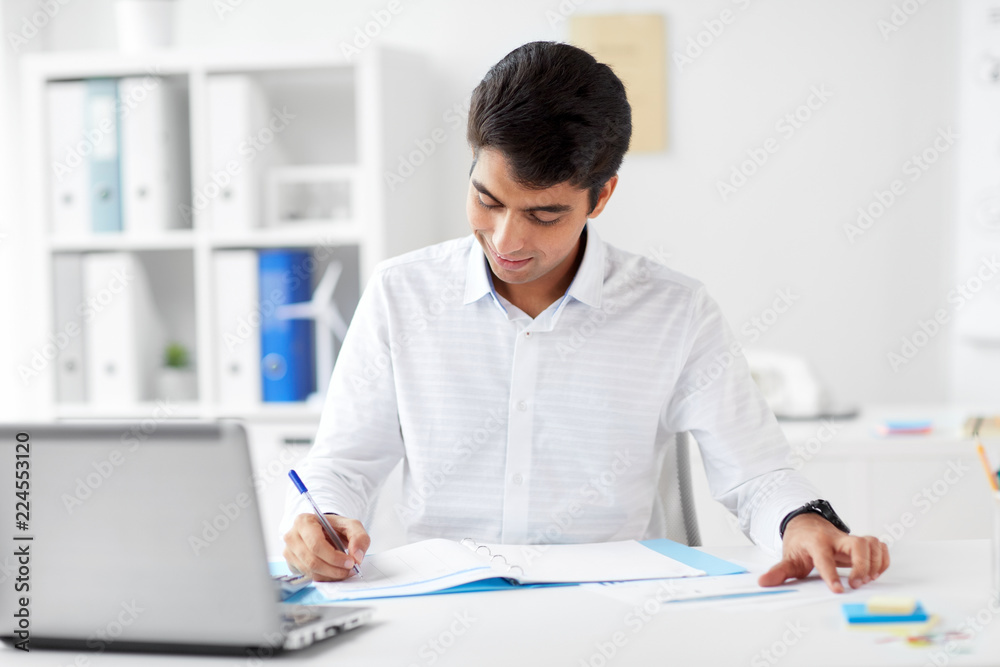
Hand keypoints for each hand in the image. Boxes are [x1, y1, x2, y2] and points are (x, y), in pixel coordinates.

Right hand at [282, 513, 369, 581]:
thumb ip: (359, 537)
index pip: (316, 544)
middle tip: (350, 569)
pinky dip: (325, 577)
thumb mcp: (352, 525)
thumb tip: (357, 556)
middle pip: (312, 560)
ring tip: (345, 571)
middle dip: (334, 569)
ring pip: (311, 571)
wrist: (325, 531)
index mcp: (303, 522)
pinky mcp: (292, 564)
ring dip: (331, 575)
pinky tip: (335, 571)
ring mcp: (289, 552)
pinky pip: (309, 576)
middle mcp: (292, 536)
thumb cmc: (335, 527)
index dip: (334, 556)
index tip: (350, 562)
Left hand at [757, 512, 888, 592]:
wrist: (806, 525)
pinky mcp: (860, 542)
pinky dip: (882, 559)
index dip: (832, 575)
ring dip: (875, 562)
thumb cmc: (800, 544)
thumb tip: (763, 583)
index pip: (824, 558)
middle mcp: (836, 538)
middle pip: (858, 544)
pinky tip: (875, 572)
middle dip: (862, 565)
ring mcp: (849, 539)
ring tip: (868, 579)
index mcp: (816, 542)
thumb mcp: (788, 558)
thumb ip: (778, 571)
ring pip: (871, 543)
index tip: (838, 591)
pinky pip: (879, 546)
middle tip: (858, 584)